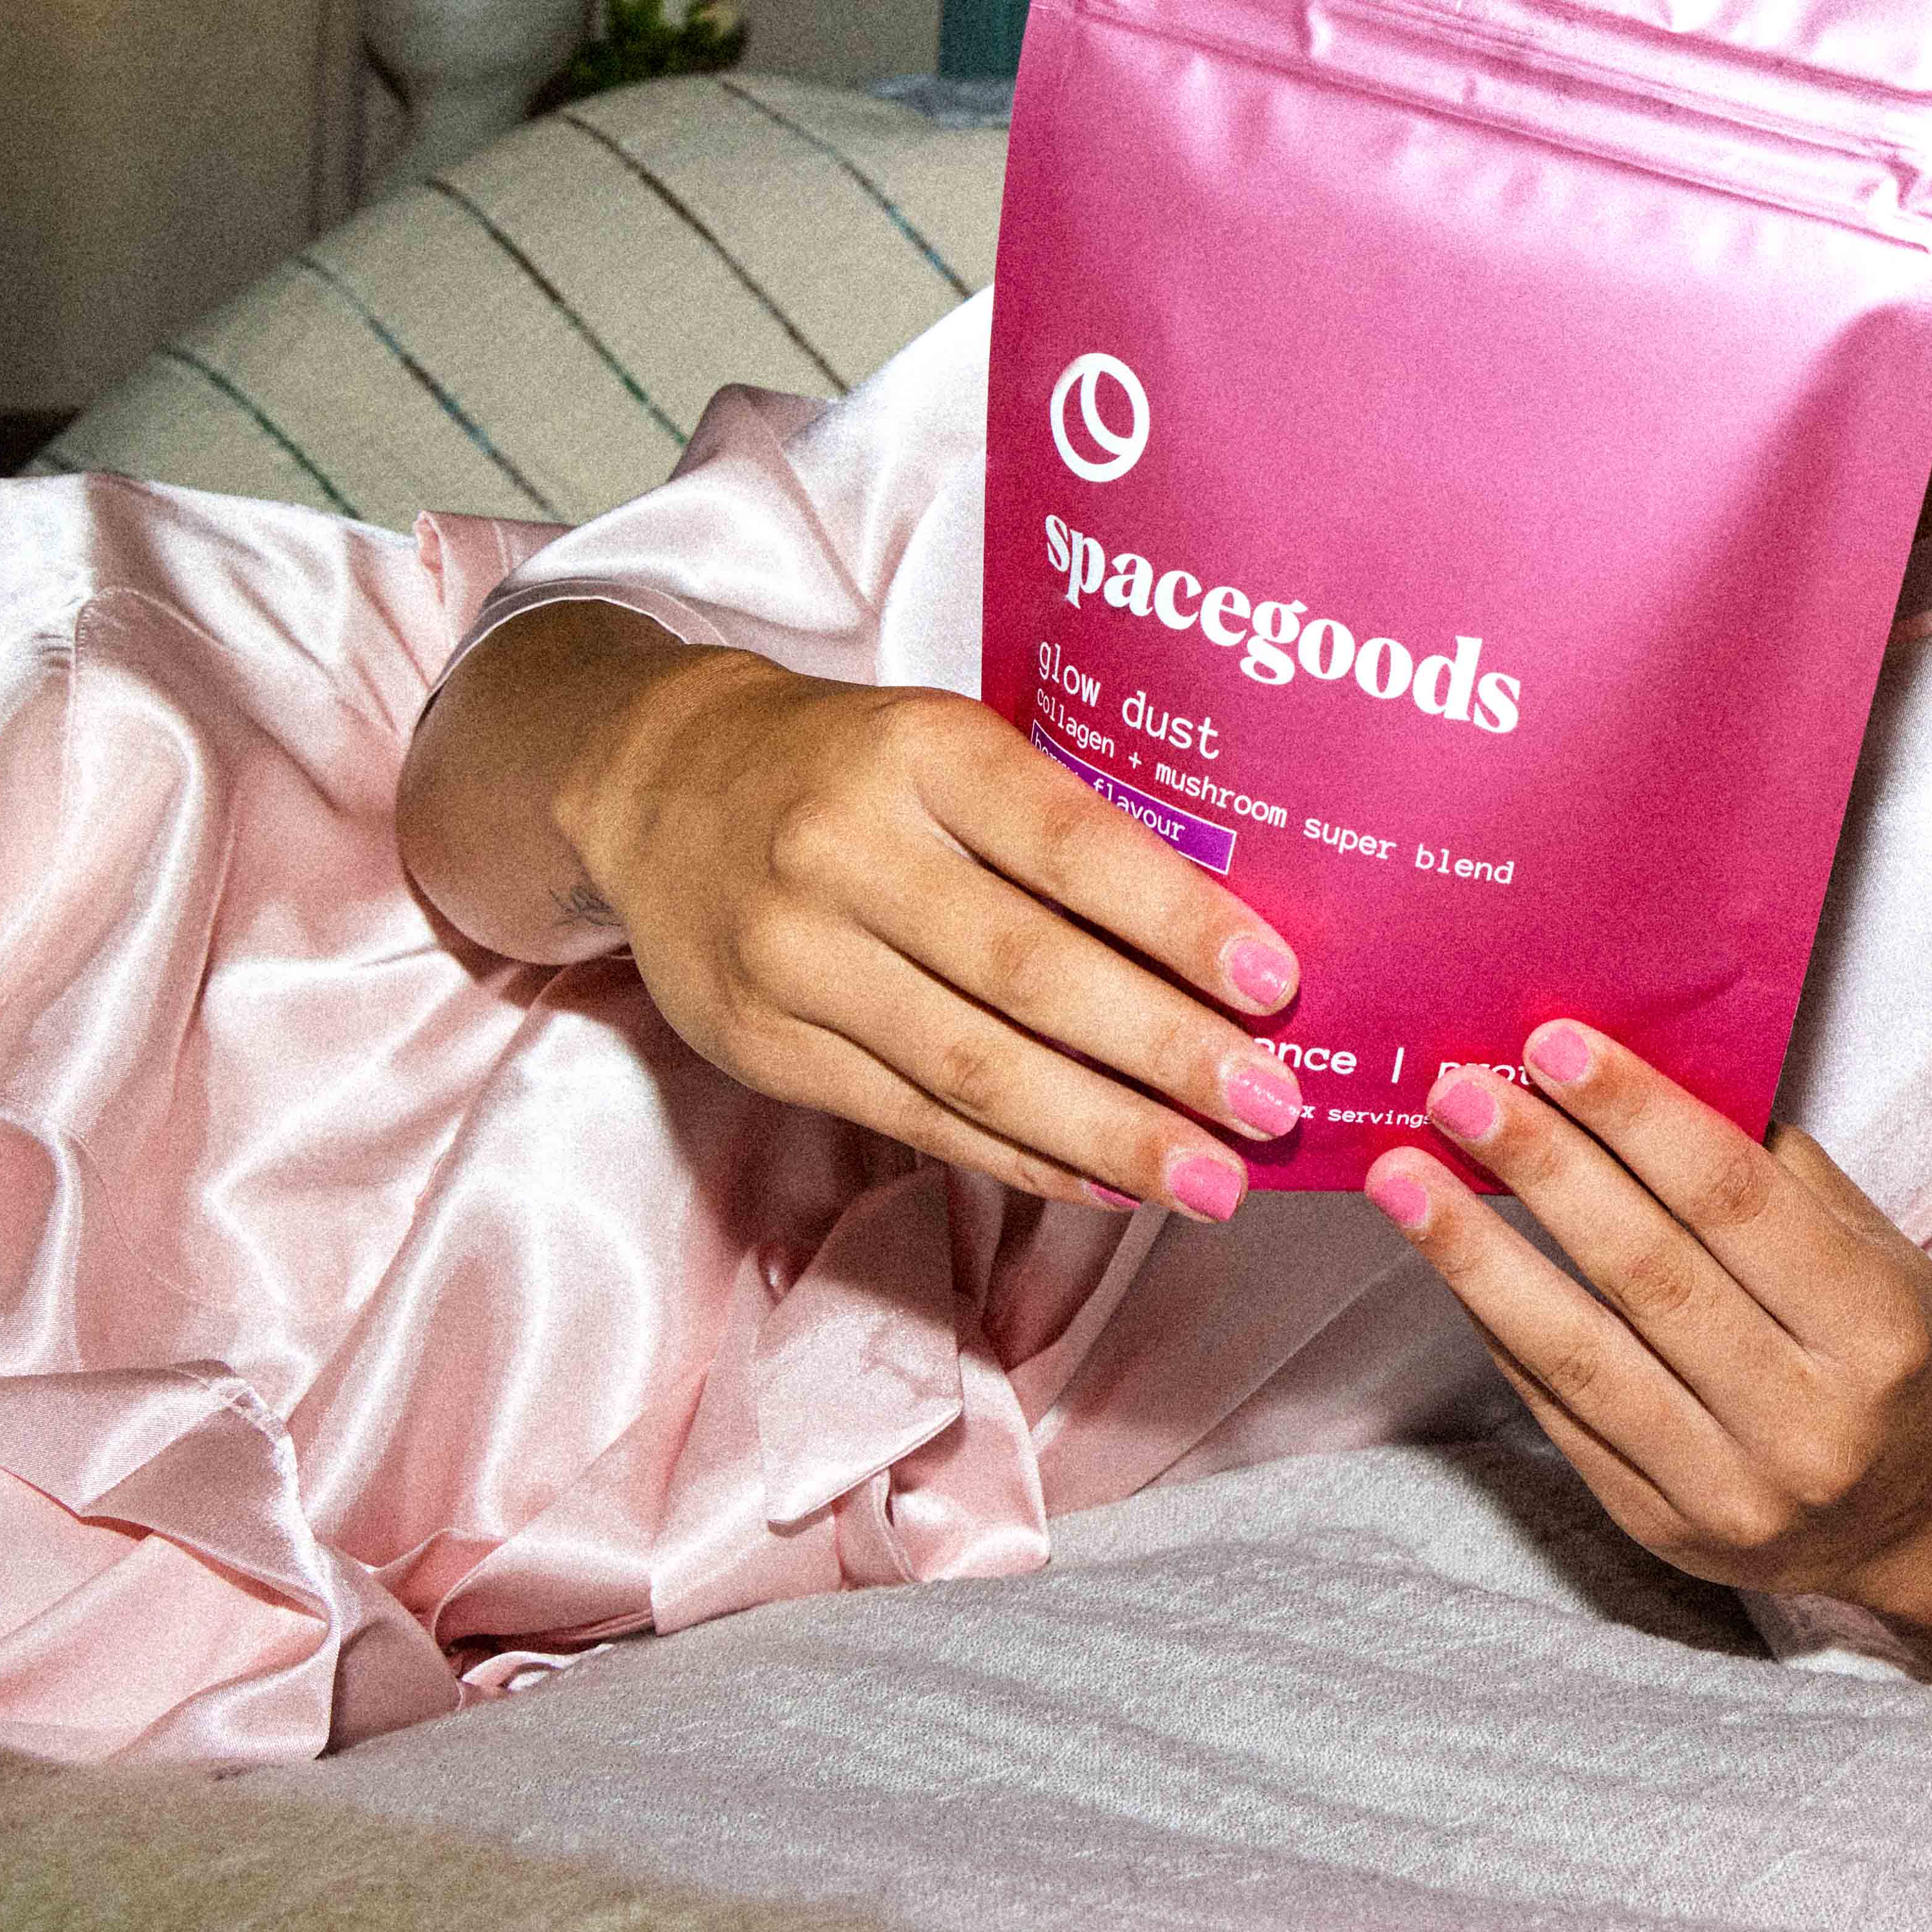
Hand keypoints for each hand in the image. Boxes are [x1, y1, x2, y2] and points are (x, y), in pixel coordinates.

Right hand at [405, 605, 1308, 1219]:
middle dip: (1164, 1053)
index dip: (1175, 921)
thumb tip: (1222, 947)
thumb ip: (1062, 827)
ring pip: (973, 1066)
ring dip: (1106, 1135)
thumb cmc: (852, 765)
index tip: (1275, 985)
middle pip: (1028, 972)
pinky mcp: (764, 1045)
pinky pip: (915, 1117)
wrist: (657, 785)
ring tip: (1211, 1181)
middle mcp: (847, 850)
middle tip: (1270, 1110)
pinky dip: (1022, 1160)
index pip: (1068, 845)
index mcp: (920, 752)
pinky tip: (1107, 1184)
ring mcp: (794, 956)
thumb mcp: (950, 747)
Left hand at [1366, 1020, 1931, 1673]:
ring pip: (1583, 1357)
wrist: (1920, 1513)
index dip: (1638, 1117)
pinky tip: (1453, 1265)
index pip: (1735, 1201)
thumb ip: (1773, 1170)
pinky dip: (1499, 1333)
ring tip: (1403, 1180)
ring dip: (1478, 1259)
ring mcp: (1730, 1491)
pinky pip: (1561, 1417)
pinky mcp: (1663, 1530)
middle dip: (1543, 1171)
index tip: (1552, 1044)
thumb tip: (1643, 1067)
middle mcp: (1807, 1420)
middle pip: (1649, 1274)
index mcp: (1875, 1329)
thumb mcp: (1874, 1247)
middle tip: (1456, 1091)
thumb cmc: (1888, 1349)